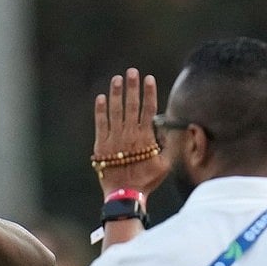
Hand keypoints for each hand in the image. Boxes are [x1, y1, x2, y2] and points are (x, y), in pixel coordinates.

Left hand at [92, 68, 168, 196]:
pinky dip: (101, 110)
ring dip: (117, 93)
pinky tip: (101, 97)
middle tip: (131, 71)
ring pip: (116, 111)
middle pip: (131, 105)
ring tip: (117, 78)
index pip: (148, 109)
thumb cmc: (147, 180)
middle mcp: (130, 134)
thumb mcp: (165, 164)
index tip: (148, 78)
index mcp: (145, 137)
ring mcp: (114, 138)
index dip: (148, 92)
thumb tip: (166, 129)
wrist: (125, 193)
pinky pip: (100, 123)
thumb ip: (166, 145)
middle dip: (132, 87)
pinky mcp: (101, 144)